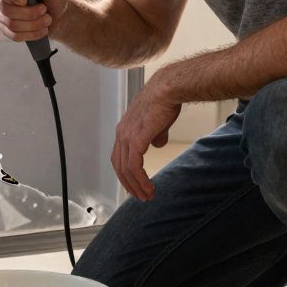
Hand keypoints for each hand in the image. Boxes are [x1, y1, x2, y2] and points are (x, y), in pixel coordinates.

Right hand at [0, 0, 67, 42]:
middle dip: (30, 13)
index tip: (24, 1)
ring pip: (12, 25)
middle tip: (44, 9)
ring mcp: (4, 18)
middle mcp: (3, 2)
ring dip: (34, 24)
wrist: (59, 16)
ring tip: (47, 19)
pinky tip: (42, 29)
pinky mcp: (10, 32)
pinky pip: (15, 36)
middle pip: (7, 10)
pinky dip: (32, 34)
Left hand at [111, 74, 181, 201]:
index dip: (125, 173)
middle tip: (140, 197)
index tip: (135, 185)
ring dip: (136, 186)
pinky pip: (134, 166)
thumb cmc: (165, 101)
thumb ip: (155, 134)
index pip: (119, 156)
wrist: (168, 89)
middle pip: (119, 166)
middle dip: (129, 184)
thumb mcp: (158, 122)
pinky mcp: (136, 140)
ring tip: (147, 196)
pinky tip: (149, 188)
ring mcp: (126, 136)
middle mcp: (121, 133)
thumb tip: (157, 144)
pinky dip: (140, 180)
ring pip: (126, 169)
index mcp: (124, 128)